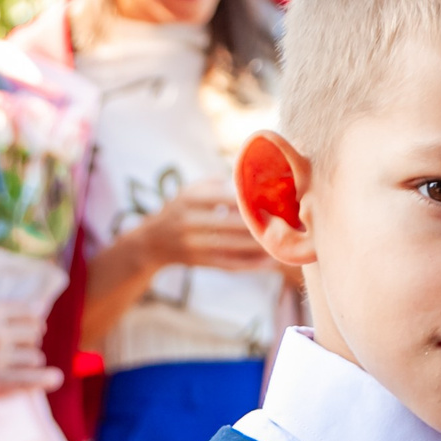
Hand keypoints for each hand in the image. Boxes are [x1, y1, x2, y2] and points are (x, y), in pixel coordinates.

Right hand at [135, 182, 277, 272]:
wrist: (150, 242)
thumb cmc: (181, 209)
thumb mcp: (191, 190)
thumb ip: (220, 184)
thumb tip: (256, 177)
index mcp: (188, 198)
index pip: (225, 197)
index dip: (252, 199)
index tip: (278, 197)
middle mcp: (188, 221)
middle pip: (233, 223)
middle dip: (262, 222)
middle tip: (290, 221)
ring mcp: (193, 244)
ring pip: (234, 245)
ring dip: (261, 244)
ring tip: (286, 240)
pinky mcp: (199, 262)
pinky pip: (230, 264)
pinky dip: (252, 264)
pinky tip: (271, 261)